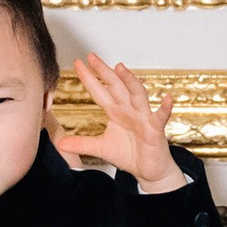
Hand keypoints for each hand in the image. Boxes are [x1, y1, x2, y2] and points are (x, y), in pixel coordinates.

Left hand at [52, 53, 183, 190]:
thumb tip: (60, 144)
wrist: (148, 169)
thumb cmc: (129, 154)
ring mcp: (143, 117)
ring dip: (130, 81)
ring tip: (120, 68)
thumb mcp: (101, 148)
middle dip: (105, 72)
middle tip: (92, 57)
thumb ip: (82, 144)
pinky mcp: (155, 129)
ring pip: (137, 95)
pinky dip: (164, 109)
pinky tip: (167, 99)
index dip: (90, 78)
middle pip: (116, 86)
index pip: (100, 91)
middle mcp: (129, 110)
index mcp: (116, 111)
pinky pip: (160, 117)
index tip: (78, 64)